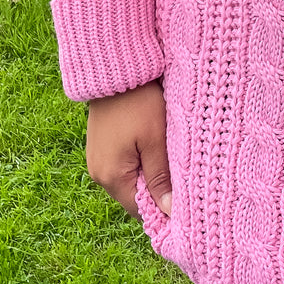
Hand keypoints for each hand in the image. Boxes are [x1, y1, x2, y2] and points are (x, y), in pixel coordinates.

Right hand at [86, 79, 171, 218]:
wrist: (115, 71)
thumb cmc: (139, 104)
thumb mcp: (155, 141)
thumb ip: (160, 178)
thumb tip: (169, 212)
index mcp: (111, 177)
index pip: (141, 211)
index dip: (164, 209)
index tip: (186, 201)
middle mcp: (98, 174)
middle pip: (135, 197)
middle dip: (158, 191)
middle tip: (183, 178)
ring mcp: (97, 161)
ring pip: (130, 181)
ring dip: (150, 175)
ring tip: (169, 160)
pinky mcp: (100, 148)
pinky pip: (123, 166)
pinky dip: (140, 162)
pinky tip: (154, 148)